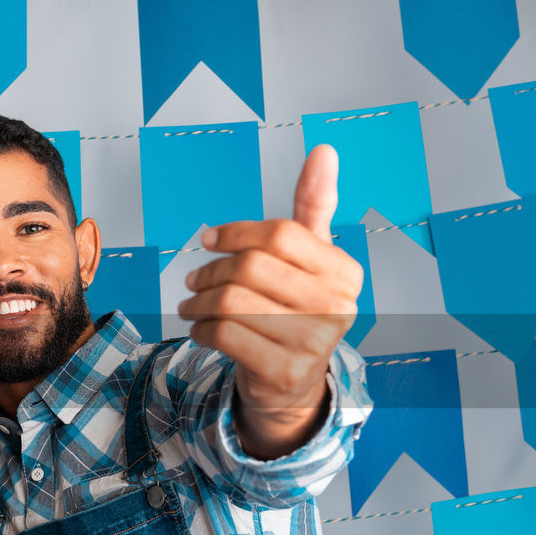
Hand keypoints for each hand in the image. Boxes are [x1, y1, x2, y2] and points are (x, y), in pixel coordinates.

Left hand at [177, 144, 362, 455]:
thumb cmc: (294, 310)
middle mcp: (337, 307)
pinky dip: (202, 329)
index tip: (207, 240)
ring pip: (232, 302)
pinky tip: (200, 329)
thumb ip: (314, 207)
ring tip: (190, 304)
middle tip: (193, 279)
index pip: (281, 234)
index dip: (236, 233)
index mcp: (345, 272)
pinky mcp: (284, 372)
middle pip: (252, 267)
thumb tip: (324, 150)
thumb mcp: (308, 259)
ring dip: (199, 302)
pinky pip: (225, 336)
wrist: (291, 383)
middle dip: (211, 271)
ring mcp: (314, 343)